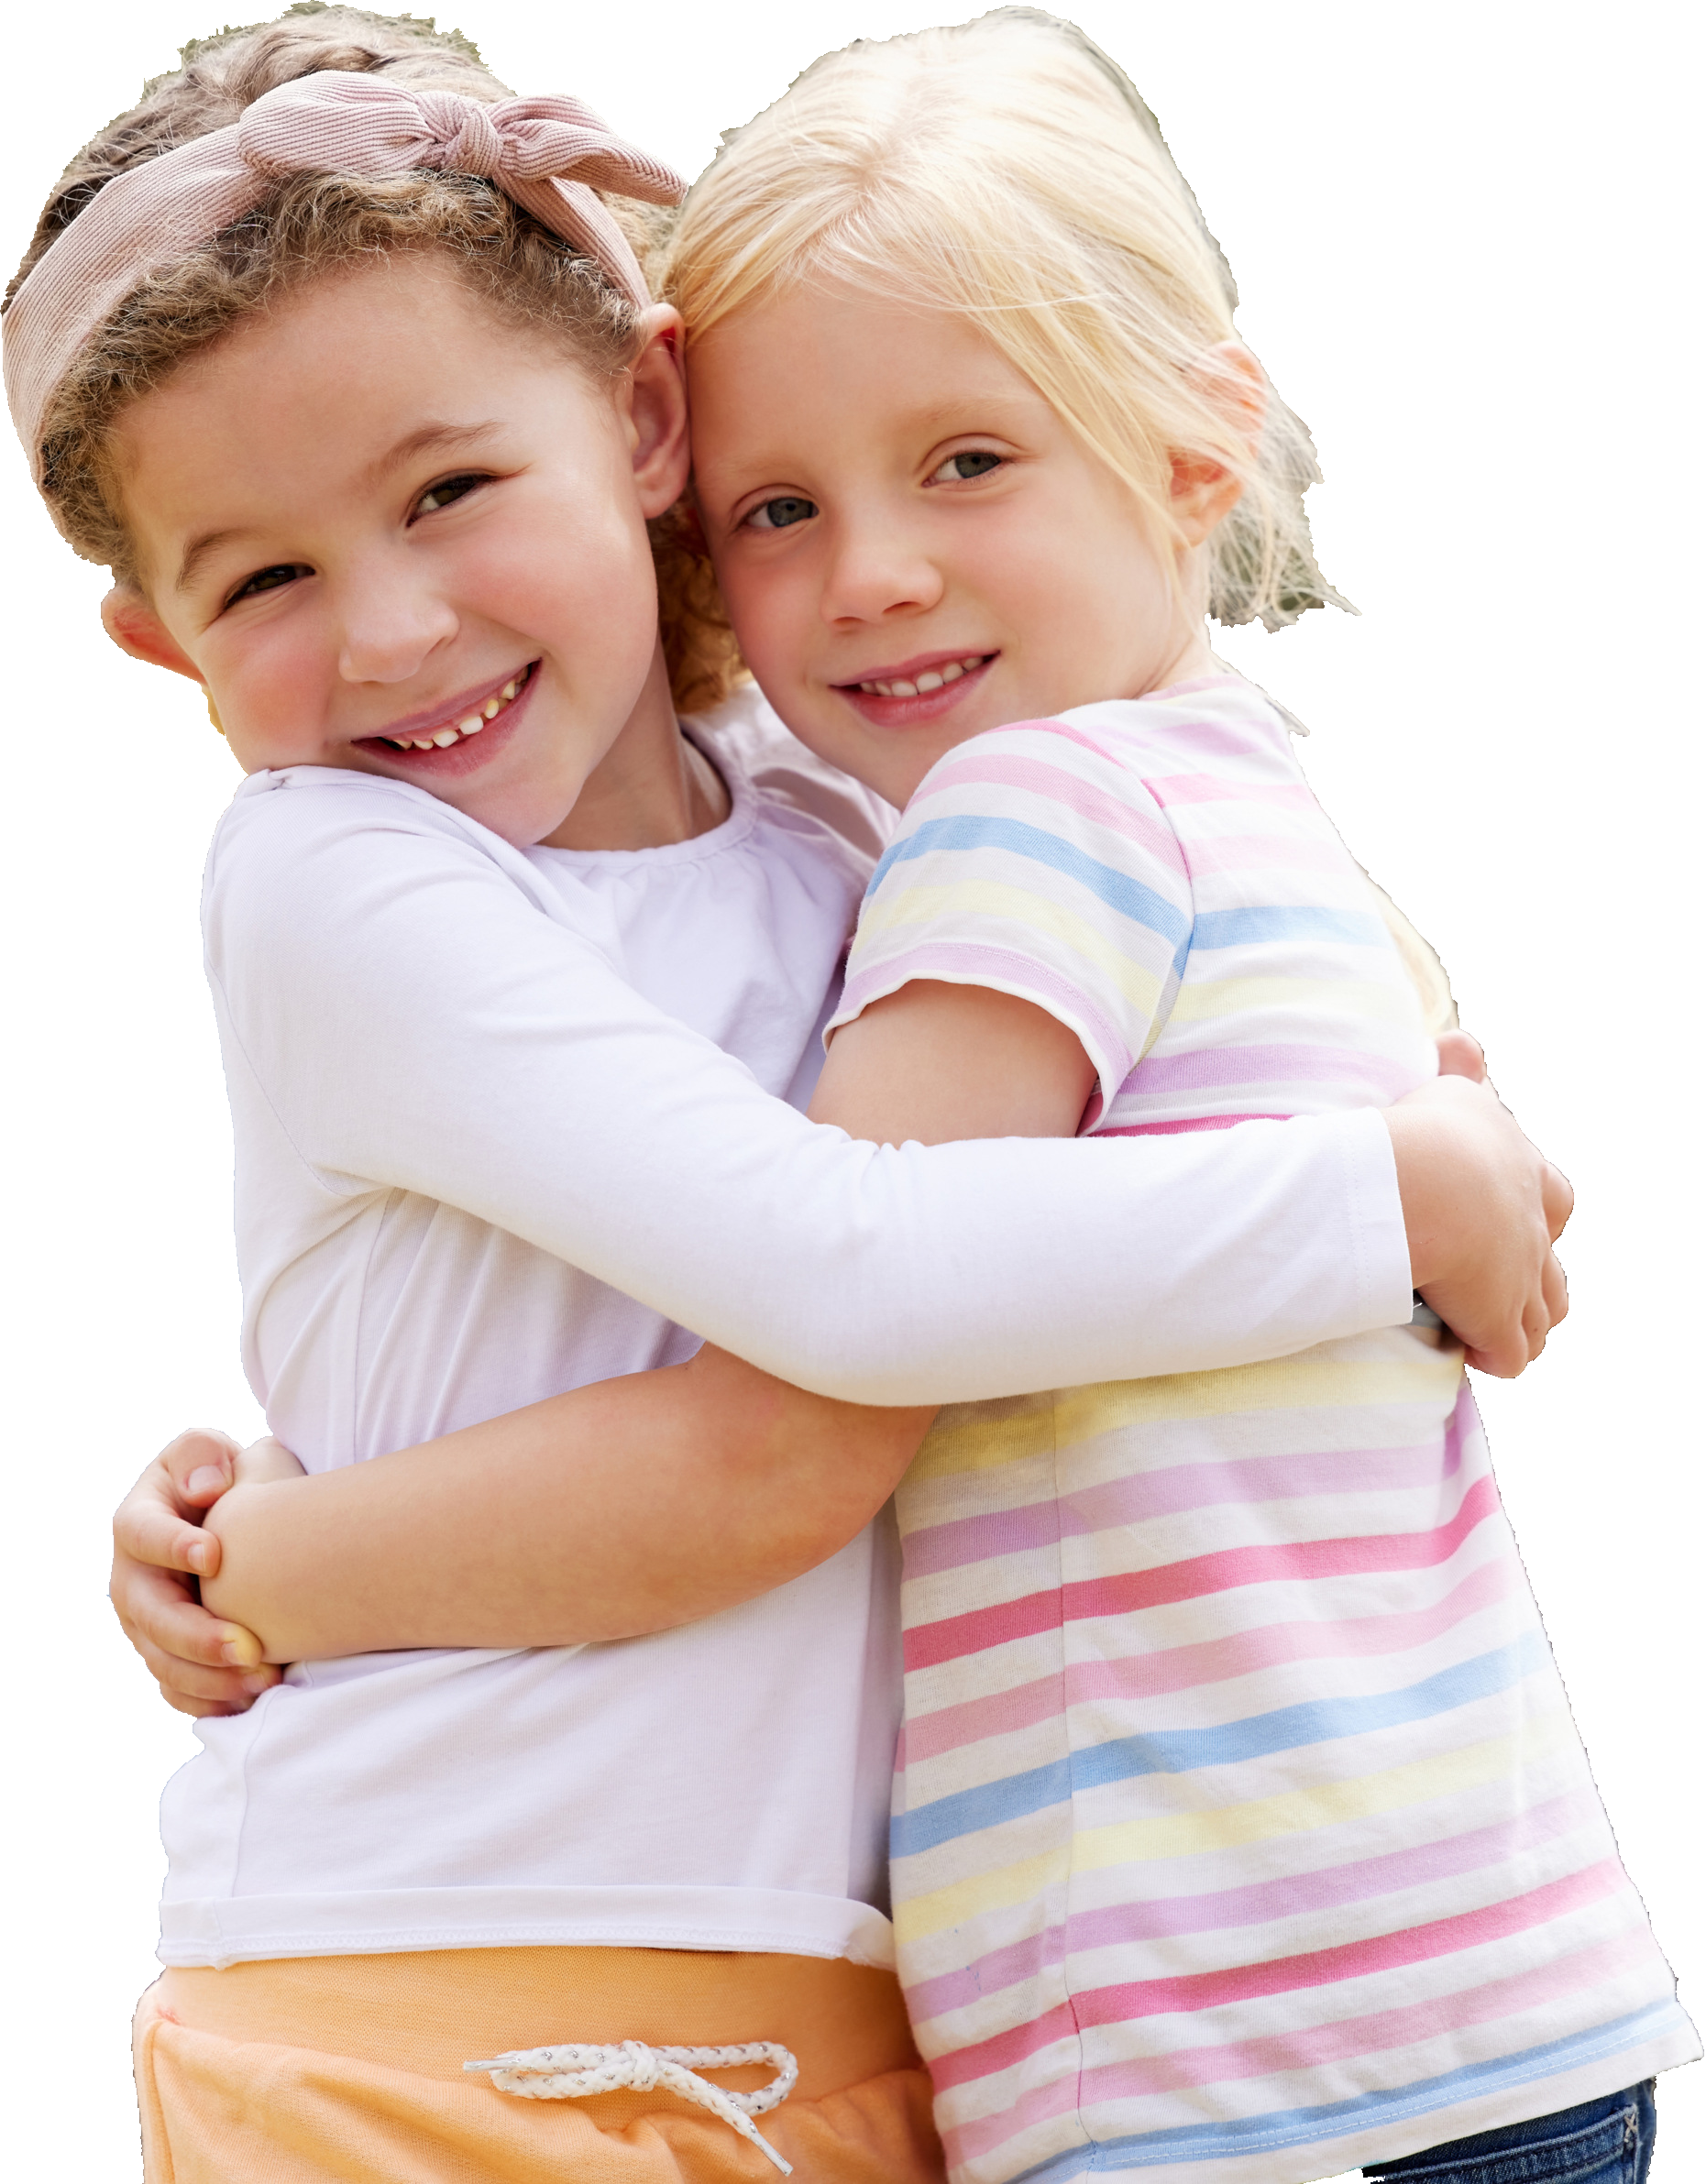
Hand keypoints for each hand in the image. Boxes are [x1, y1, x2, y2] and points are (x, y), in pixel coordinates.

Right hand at [110, 1428, 292, 1717]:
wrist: (229, 1523)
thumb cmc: (220, 1479)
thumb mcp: (206, 1453)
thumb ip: (201, 1457)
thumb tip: (206, 1489)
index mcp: (136, 1524)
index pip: (142, 1534)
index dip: (173, 1546)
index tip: (214, 1555)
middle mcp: (132, 1581)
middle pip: (151, 1616)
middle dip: (197, 1637)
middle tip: (249, 1646)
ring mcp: (145, 1626)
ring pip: (164, 1663)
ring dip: (211, 1678)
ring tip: (264, 1679)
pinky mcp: (166, 1657)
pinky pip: (178, 1691)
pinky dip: (210, 1702)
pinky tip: (250, 1700)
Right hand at [1386, 1074, 1573, 1377]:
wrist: (1431, 1184)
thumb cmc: (1429, 1133)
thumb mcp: (1446, 1088)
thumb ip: (1455, 1069)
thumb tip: (1457, 1043)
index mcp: (1521, 1171)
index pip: (1549, 1196)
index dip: (1532, 1210)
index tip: (1496, 1218)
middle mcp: (1532, 1227)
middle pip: (1552, 1265)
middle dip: (1533, 1278)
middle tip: (1495, 1282)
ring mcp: (1521, 1278)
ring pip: (1542, 1313)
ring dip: (1520, 1323)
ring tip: (1484, 1326)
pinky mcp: (1497, 1321)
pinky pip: (1509, 1353)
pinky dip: (1493, 1355)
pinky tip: (1468, 1352)